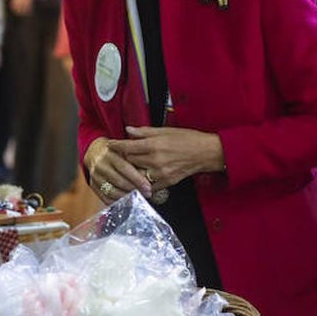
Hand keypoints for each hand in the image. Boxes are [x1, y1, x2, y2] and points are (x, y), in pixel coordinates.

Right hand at [84, 136, 148, 203]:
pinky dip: (117, 201)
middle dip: (135, 189)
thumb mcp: (124, 149)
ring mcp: (95, 176)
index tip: (148, 187)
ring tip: (138, 198)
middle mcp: (100, 165)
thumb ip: (134, 158)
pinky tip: (126, 201)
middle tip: (147, 194)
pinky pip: (105, 197)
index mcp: (109, 154)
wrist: (94, 152)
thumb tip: (150, 174)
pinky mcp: (92, 185)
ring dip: (127, 197)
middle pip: (119, 181)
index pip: (125, 168)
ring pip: (112, 191)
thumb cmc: (116, 152)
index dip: (137, 179)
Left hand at [108, 126, 225, 189]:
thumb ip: (145, 132)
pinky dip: (142, 182)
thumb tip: (128, 130)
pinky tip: (138, 179)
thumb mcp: (166, 130)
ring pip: (136, 175)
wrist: (207, 153)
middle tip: (118, 155)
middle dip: (123, 157)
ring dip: (131, 171)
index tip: (110, 145)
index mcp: (154, 145)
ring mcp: (161, 173)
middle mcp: (156, 160)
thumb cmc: (188, 139)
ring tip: (126, 167)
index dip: (117, 145)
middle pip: (130, 161)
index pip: (128, 146)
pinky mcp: (167, 182)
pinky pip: (148, 185)